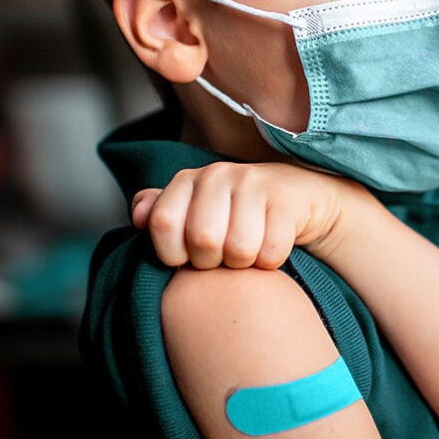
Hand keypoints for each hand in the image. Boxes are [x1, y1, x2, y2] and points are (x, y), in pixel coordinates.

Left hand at [130, 162, 366, 269]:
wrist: (300, 199)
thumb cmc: (237, 214)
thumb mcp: (196, 211)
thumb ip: (162, 213)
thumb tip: (139, 215)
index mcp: (187, 180)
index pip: (162, 225)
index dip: (174, 255)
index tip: (188, 257)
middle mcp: (217, 174)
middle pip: (202, 241)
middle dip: (213, 263)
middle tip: (223, 257)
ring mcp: (253, 182)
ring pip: (239, 250)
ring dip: (244, 264)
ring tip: (247, 252)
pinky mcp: (286, 198)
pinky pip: (271, 253)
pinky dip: (271, 262)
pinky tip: (272, 246)